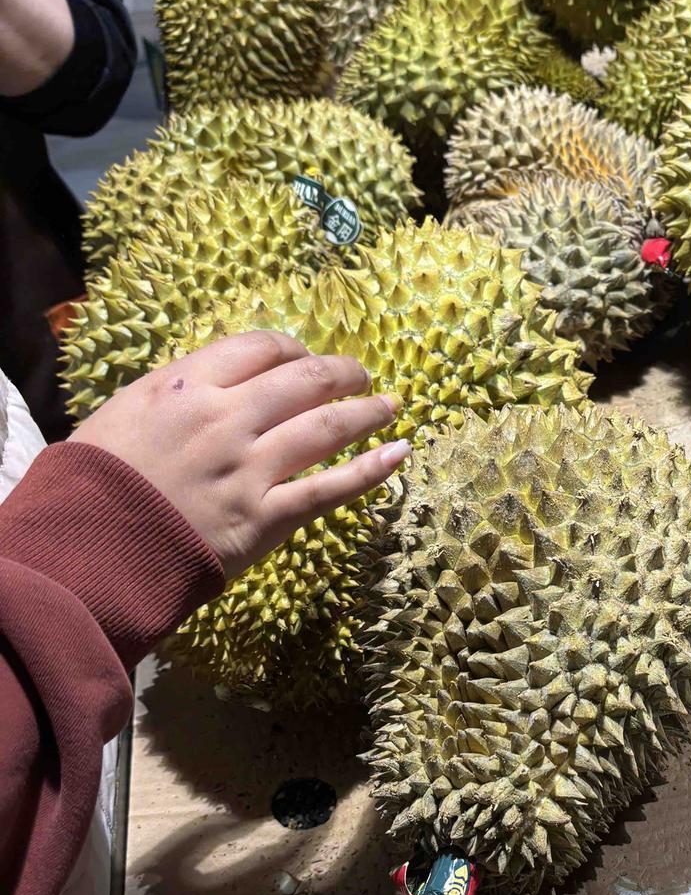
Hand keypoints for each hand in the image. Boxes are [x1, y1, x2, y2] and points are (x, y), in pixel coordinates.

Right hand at [69, 330, 410, 577]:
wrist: (88, 548)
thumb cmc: (98, 478)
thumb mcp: (127, 410)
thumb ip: (179, 389)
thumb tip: (224, 378)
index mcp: (188, 384)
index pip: (261, 347)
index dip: (294, 348)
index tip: (305, 357)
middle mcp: (227, 419)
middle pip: (306, 380)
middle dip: (342, 373)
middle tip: (360, 376)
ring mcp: (250, 469)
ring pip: (327, 428)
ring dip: (367, 412)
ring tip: (391, 406)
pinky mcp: (265, 519)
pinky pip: (330, 489)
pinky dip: (371, 470)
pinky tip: (398, 454)